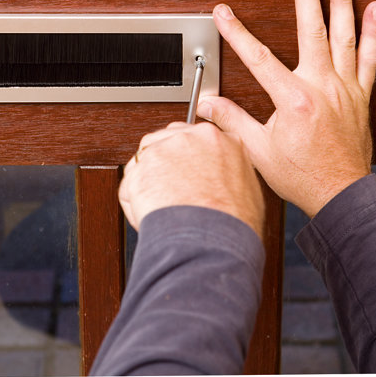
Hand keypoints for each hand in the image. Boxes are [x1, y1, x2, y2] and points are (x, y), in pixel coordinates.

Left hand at [119, 121, 264, 238]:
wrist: (212, 240)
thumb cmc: (231, 224)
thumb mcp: (246, 191)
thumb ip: (227, 176)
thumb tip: (218, 183)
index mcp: (221, 141)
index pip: (192, 136)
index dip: (183, 158)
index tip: (180, 174)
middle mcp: (193, 137)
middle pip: (164, 140)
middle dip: (161, 163)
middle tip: (165, 190)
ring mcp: (167, 147)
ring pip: (143, 160)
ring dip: (146, 182)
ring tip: (159, 209)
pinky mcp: (144, 164)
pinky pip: (130, 183)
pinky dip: (134, 202)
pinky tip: (148, 216)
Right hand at [197, 0, 375, 216]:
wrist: (341, 196)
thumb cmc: (303, 177)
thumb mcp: (258, 152)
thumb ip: (232, 122)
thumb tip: (208, 105)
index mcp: (294, 101)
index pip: (259, 58)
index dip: (237, 33)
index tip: (223, 12)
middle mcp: (323, 89)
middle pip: (313, 31)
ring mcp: (345, 90)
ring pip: (345, 37)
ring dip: (344, 2)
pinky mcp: (361, 97)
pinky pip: (370, 59)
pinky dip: (374, 33)